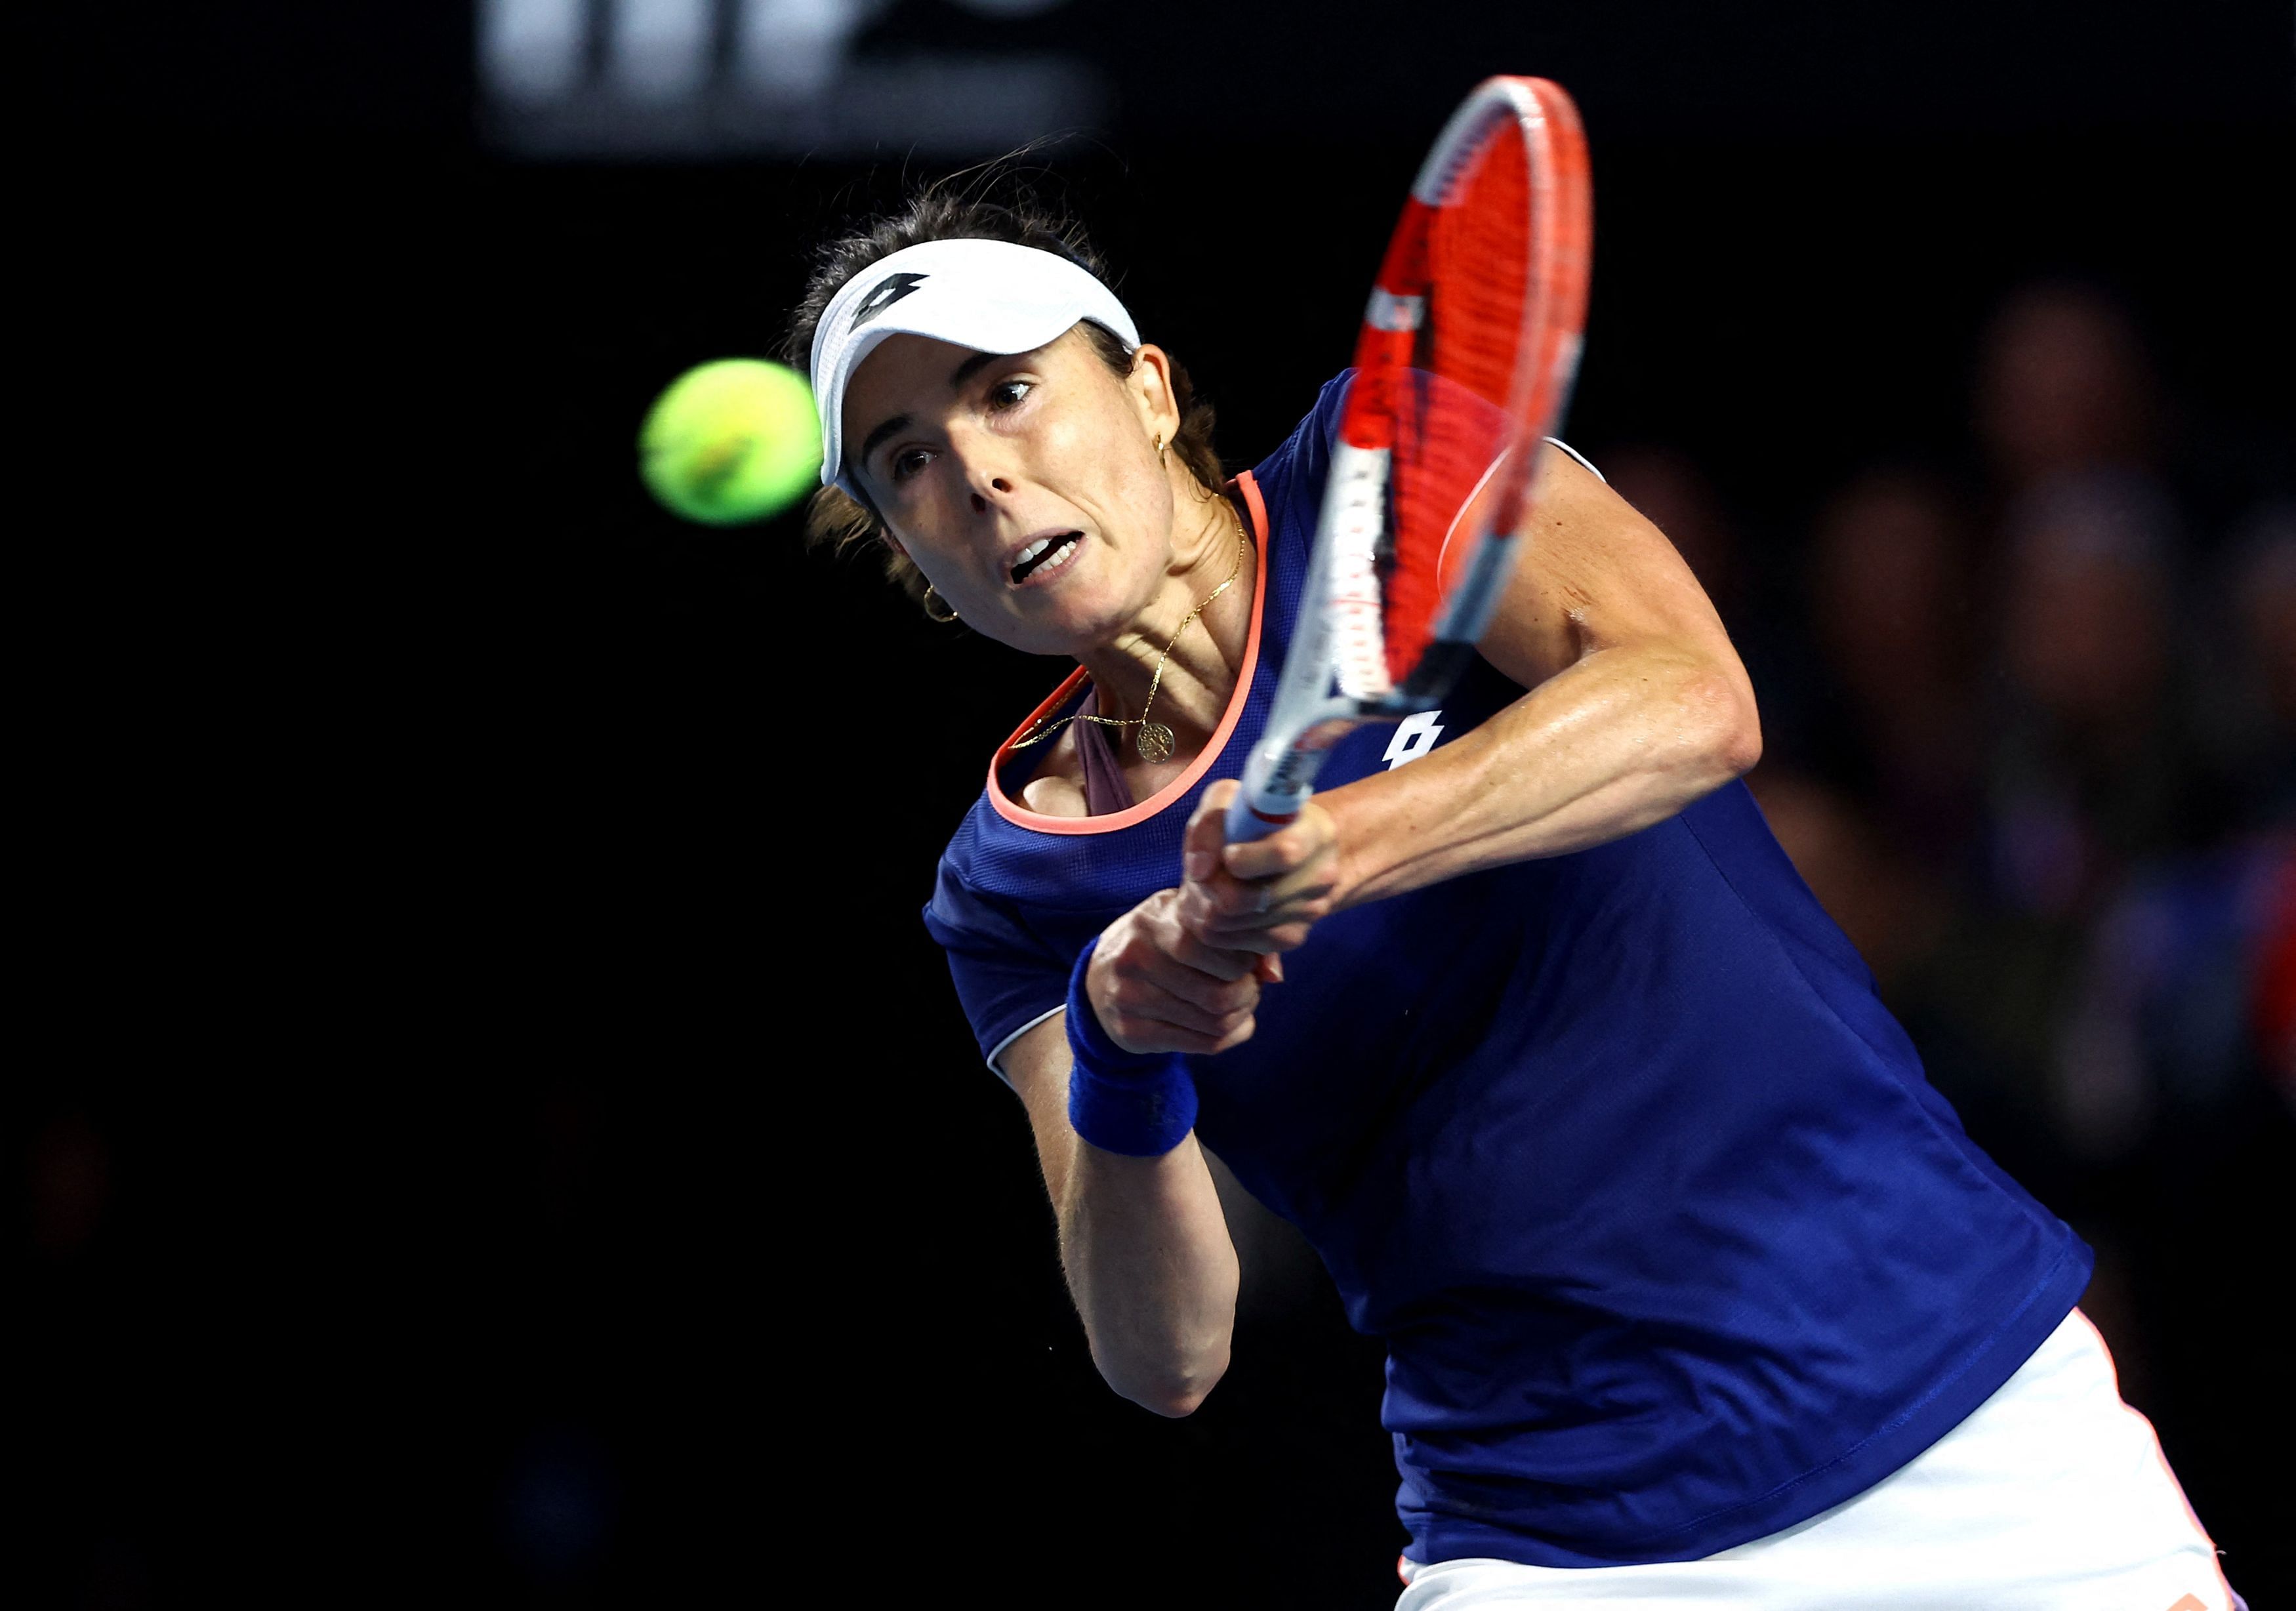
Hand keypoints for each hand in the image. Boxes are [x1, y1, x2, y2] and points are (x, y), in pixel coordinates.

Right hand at [1087, 888, 1264, 1056]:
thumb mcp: (1187, 921)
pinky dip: (1228, 1037)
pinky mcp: (1131, 1032)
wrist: (1100, 975)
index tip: (1248, 960)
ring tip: (1240, 1004)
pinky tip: (1229, 1024)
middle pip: (1219, 994)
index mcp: (1153, 921)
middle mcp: (1135, 959)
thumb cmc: (1160, 941)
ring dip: (1241, 1017)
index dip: (1245, 959)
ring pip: (1214, 1024)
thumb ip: (1233, 937)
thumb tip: (1273, 975)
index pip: (1215, 948)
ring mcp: (1129, 999)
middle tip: (1251, 988)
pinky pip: (1202, 1045)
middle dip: (1249, 994)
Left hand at [1176, 780, 1340, 954]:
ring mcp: (1310, 911)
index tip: (1227, 854)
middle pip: (1243, 900)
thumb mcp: (1230, 801)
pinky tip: (1216, 906)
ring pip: (1229, 925)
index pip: (1284, 854)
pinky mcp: (1293, 938)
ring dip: (1203, 907)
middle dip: (1206, 887)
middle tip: (1199, 876)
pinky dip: (1215, 927)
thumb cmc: (1254, 821)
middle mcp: (1321, 876)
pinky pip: (1233, 943)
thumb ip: (1210, 824)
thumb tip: (1199, 870)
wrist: (1292, 852)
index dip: (1243, 859)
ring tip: (1204, 887)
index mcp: (1314, 832)